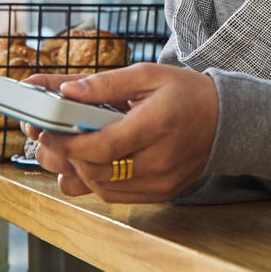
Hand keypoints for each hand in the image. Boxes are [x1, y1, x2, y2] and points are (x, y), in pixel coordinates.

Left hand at [21, 65, 218, 202]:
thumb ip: (105, 82)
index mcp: (156, 125)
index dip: (66, 143)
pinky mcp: (159, 194)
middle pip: (96, 172)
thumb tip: (66, 91)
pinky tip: (88, 163)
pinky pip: (115, 197)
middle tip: (46, 139)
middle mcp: (159, 161)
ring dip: (76, 172)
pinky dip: (95, 182)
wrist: (224, 120)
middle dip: (63, 157)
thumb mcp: (147, 74)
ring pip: (101, 190)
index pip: (100, 147)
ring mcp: (160, 182)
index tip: (45, 131)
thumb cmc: (185, 93)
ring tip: (66, 150)